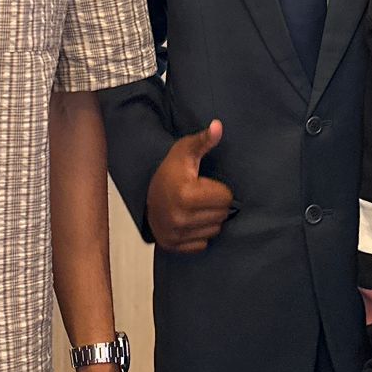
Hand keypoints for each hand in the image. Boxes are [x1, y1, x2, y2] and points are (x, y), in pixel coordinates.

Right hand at [145, 121, 233, 253]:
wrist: (145, 192)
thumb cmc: (170, 171)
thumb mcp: (185, 150)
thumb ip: (204, 140)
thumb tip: (218, 126)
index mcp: (187, 194)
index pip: (226, 198)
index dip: (219, 189)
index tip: (204, 184)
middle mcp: (180, 217)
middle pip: (222, 216)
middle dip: (215, 204)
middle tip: (201, 195)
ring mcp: (176, 234)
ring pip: (214, 231)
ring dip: (209, 219)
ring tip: (195, 207)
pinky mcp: (173, 245)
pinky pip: (202, 244)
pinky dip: (199, 233)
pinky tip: (190, 220)